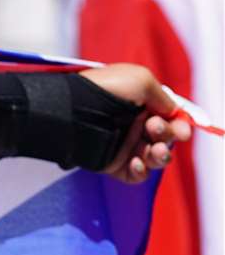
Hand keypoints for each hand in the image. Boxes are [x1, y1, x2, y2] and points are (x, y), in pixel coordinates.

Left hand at [79, 63, 192, 183]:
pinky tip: (137, 162)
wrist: (72, 110)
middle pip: (165, 138)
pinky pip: (136, 174)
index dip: (180, 125)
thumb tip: (173, 112)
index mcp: (140, 105)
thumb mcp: (140, 80)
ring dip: (161, 156)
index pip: (169, 118)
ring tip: (154, 149)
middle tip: (155, 129)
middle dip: (168, 136)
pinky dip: (142, 172)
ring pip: (154, 158)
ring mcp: (122, 145)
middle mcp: (133, 125)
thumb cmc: (104, 90)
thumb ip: (164, 97)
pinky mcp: (111, 163)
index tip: (183, 129)